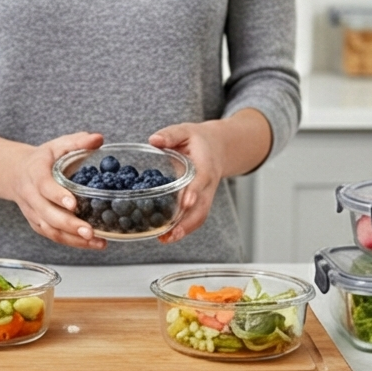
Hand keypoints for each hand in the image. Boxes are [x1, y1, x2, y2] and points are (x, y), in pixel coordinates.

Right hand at [10, 132, 106, 250]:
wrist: (17, 173)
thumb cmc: (43, 159)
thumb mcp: (58, 145)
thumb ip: (78, 142)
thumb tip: (99, 139)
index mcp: (35, 173)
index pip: (44, 186)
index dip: (57, 196)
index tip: (73, 204)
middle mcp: (31, 196)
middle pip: (47, 214)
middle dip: (69, 224)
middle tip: (89, 231)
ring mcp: (33, 212)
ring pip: (50, 229)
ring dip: (72, 238)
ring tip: (95, 240)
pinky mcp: (38, 223)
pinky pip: (53, 236)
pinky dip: (72, 242)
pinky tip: (91, 243)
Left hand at [148, 123, 226, 243]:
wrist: (217, 147)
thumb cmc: (198, 140)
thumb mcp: (185, 130)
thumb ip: (170, 135)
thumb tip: (154, 140)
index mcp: (205, 165)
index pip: (201, 180)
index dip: (195, 191)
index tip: (186, 202)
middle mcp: (208, 184)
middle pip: (202, 206)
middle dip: (188, 222)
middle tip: (171, 233)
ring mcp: (205, 196)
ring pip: (199, 216)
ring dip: (184, 230)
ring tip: (165, 239)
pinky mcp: (199, 202)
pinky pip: (194, 218)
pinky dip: (183, 229)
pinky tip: (167, 236)